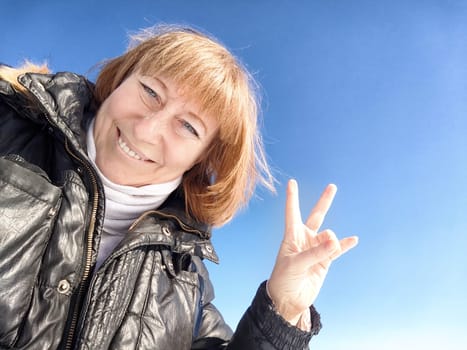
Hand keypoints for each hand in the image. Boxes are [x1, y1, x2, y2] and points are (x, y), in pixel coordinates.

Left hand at [267, 179, 357, 325]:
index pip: (292, 212)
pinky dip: (345, 244)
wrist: (289, 299)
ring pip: (329, 236)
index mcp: (292, 236)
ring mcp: (316, 249)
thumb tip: (334, 241)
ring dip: (331, 242)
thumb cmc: (283, 279)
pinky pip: (337, 249)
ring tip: (329, 251)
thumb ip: (315, 253)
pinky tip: (353, 240)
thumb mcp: (295, 264)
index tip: (291, 182)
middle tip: (332, 187)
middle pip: (316, 215)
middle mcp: (305, 239)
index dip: (292, 197)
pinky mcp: (325, 260)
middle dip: (324, 201)